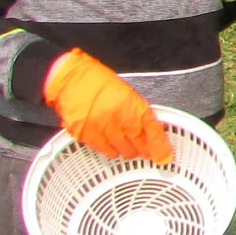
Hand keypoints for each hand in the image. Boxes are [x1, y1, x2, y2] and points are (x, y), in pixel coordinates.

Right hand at [43, 50, 172, 163]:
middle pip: (138, 146)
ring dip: (123, 149)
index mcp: (133, 106)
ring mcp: (102, 128)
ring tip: (120, 140)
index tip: (164, 156)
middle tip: (140, 147)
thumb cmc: (98, 83)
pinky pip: (102, 150)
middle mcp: (119, 119)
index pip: (153, 132)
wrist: (71, 77)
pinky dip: (107, 147)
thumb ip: (140, 114)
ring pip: (120, 152)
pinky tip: (106, 139)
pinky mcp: (85, 135)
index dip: (160, 148)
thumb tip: (150, 133)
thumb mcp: (128, 94)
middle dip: (141, 149)